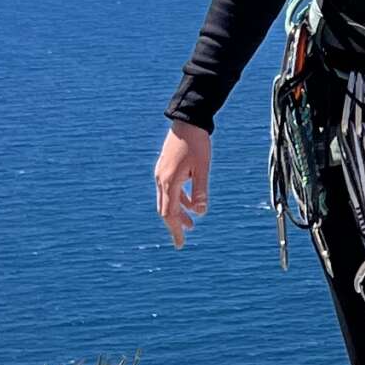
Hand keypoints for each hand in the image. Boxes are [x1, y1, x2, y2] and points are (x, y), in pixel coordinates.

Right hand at [154, 121, 212, 246]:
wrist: (187, 121)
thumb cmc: (197, 143)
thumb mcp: (202, 168)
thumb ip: (200, 190)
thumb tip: (200, 212)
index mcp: (169, 181)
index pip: (170, 213)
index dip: (175, 230)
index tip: (180, 244)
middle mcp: (161, 179)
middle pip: (165, 210)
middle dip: (174, 226)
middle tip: (182, 240)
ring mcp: (161, 173)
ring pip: (167, 200)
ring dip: (178, 213)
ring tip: (191, 224)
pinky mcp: (165, 168)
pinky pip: (170, 190)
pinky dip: (179, 200)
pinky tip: (190, 204)